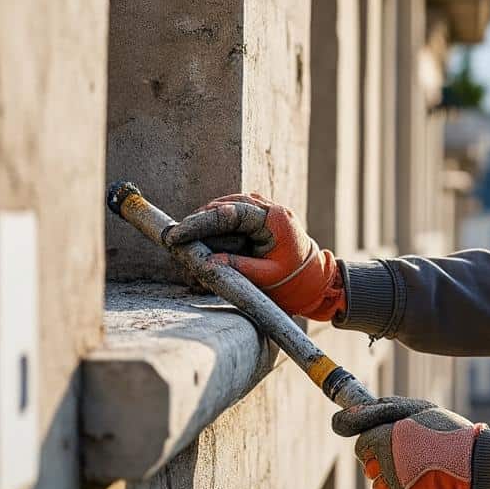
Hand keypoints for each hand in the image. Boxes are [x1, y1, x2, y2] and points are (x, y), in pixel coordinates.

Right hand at [163, 192, 345, 319]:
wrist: (314, 281)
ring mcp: (263, 211)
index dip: (200, 223)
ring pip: (225, 210)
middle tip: (175, 239)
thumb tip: (205, 263)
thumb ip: (238, 267)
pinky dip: (214, 229)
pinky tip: (201, 243)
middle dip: (198, 223)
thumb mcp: (266, 277)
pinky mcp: (257, 219)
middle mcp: (268, 208)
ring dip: (204, 226)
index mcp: (275, 219)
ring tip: (185, 244)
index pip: (229, 213)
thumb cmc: (295, 281)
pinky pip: (230, 218)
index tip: (178, 234)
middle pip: (224, 207)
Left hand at [332, 396, 485, 488]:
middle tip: (410, 454)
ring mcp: (396, 486)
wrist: (478, 463)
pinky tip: (429, 481)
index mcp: (384, 438)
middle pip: (368, 468)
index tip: (393, 440)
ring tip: (421, 468)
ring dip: (394, 479)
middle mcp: (386, 464)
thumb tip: (341, 417)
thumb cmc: (449, 432)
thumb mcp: (416, 410)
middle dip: (382, 462)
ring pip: (380, 487)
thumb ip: (379, 410)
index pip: (362, 446)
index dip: (375, 442)